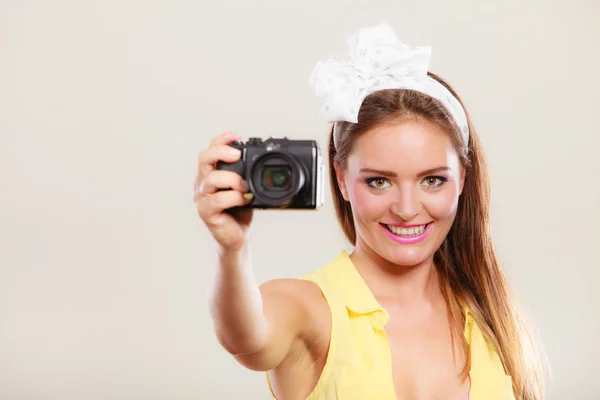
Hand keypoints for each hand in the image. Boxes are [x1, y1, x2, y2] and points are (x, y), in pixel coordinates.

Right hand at [194, 131, 252, 250]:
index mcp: (210, 173)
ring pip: (211, 178)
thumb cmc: (240, 211)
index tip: (237, 135)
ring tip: (245, 187)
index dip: (222, 140)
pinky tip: (244, 199)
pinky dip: (234, 197)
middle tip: (237, 155)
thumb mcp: (244, 187)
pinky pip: (217, 199)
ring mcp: (202, 197)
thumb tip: (263, 157)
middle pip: (204, 158)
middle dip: (221, 151)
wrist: (237, 237)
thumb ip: (246, 173)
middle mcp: (202, 183)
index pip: (210, 150)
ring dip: (232, 179)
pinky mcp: (205, 212)